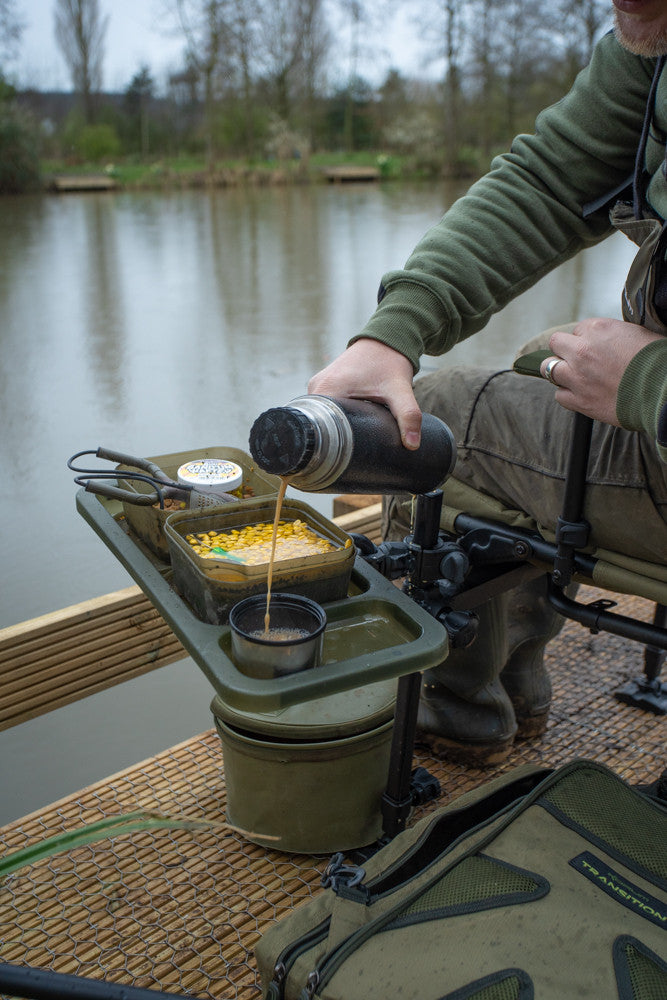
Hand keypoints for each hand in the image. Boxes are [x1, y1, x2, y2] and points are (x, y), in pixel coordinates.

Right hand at [308, 338, 422, 447]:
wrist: (386, 339)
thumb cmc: (389, 362)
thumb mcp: (399, 390)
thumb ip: (408, 416)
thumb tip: (412, 444)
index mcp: (328, 389)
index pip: (318, 427)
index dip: (330, 446)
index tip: (344, 458)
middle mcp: (317, 387)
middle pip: (318, 425)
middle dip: (333, 441)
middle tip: (351, 455)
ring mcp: (318, 386)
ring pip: (320, 418)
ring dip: (333, 430)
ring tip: (349, 445)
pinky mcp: (324, 386)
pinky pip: (323, 408)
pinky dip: (334, 418)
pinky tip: (346, 430)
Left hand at [539, 317, 661, 424]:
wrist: (661, 390)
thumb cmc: (655, 360)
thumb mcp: (635, 334)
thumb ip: (611, 335)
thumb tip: (602, 340)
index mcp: (598, 329)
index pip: (578, 329)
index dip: (586, 339)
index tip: (595, 347)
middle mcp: (582, 350)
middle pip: (555, 344)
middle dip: (564, 350)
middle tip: (576, 359)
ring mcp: (577, 376)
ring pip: (549, 369)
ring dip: (559, 371)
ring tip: (572, 376)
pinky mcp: (579, 400)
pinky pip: (559, 395)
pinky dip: (567, 394)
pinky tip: (579, 394)